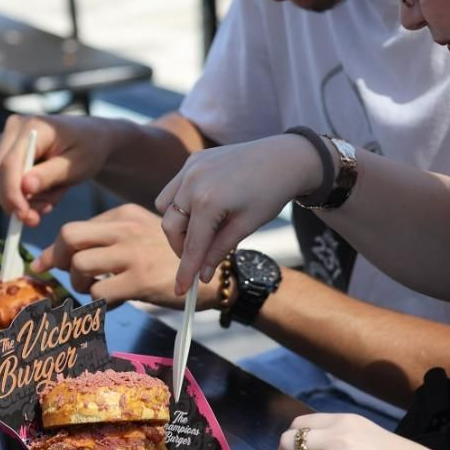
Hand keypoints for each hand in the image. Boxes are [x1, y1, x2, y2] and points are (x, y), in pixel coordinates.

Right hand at [0, 114, 112, 227]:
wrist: (91, 139)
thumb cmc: (89, 148)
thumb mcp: (76, 165)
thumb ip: (50, 175)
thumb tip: (25, 187)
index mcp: (34, 127)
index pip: (10, 164)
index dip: (12, 193)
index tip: (24, 216)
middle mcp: (14, 129)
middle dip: (15, 202)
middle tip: (36, 220)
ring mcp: (7, 140)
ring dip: (22, 200)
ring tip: (50, 201)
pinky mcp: (7, 153)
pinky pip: (4, 182)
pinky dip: (21, 196)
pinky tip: (43, 195)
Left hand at [45, 204, 223, 309]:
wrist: (214, 276)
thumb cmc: (169, 260)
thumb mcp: (138, 238)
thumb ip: (102, 243)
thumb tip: (50, 259)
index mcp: (123, 215)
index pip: (75, 227)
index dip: (53, 249)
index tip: (43, 265)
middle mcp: (126, 229)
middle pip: (69, 236)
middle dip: (57, 259)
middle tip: (66, 276)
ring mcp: (133, 253)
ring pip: (80, 264)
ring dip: (77, 284)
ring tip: (92, 291)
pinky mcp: (141, 279)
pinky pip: (99, 292)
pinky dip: (96, 302)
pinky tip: (112, 302)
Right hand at [155, 133, 322, 296]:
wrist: (285, 157)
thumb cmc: (271, 193)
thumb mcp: (247, 226)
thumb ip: (220, 250)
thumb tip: (202, 274)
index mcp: (208, 201)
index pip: (191, 244)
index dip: (185, 270)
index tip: (181, 291)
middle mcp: (192, 182)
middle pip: (170, 226)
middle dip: (181, 247)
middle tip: (198, 258)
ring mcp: (189, 168)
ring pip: (165, 205)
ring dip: (176, 223)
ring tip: (200, 230)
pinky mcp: (193, 160)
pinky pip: (174, 186)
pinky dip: (181, 201)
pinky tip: (202, 206)